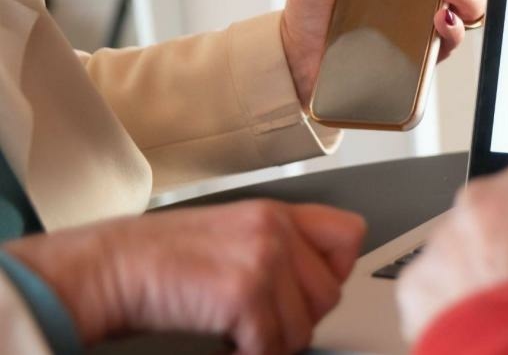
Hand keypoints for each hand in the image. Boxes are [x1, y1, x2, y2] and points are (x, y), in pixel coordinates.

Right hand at [4, 200, 365, 354]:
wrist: (110, 267)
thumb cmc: (159, 258)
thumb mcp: (233, 234)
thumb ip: (278, 249)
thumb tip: (314, 290)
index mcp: (276, 213)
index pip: (349, 235)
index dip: (335, 272)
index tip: (305, 293)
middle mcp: (276, 229)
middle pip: (329, 294)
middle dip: (297, 319)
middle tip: (259, 323)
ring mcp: (264, 258)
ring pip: (304, 327)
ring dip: (272, 343)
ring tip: (238, 334)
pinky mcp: (246, 293)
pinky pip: (272, 347)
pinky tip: (225, 347)